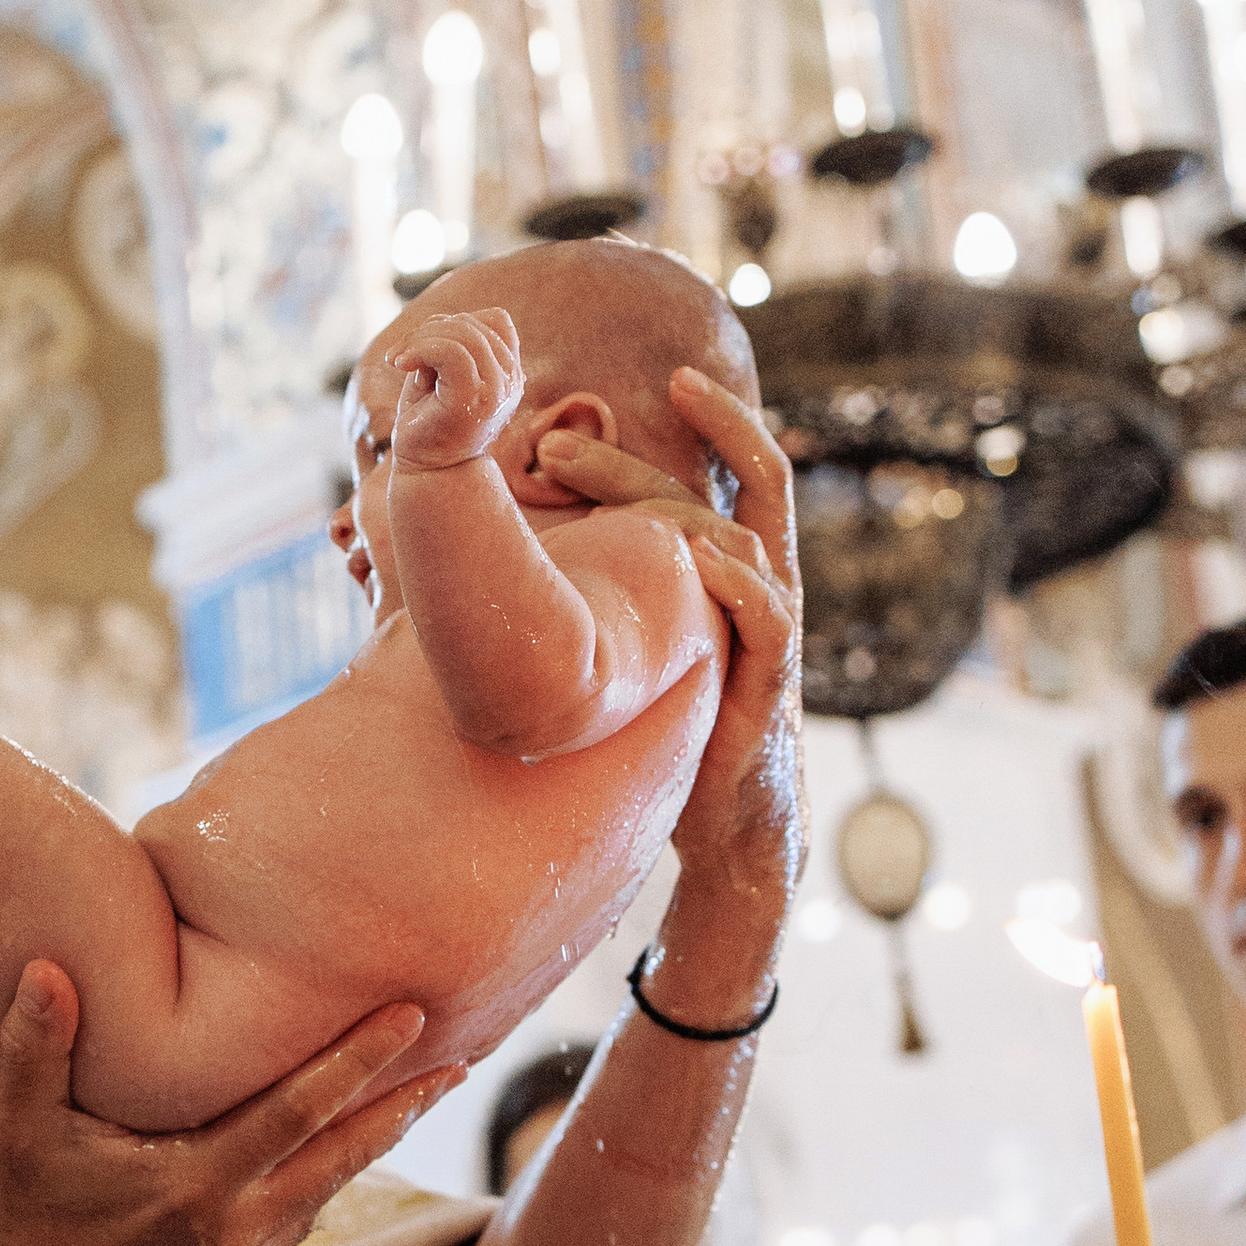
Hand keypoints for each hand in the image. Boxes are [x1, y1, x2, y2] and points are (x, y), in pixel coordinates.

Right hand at [0, 962, 463, 1245]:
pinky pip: (297, 1222)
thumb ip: (35, 1043)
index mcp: (188, 1187)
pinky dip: (328, 1179)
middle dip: (401, 1107)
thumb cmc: (12, 1197)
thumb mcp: (16, 1121)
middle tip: (461, 1059)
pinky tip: (352, 1142)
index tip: (407, 1019)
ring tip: (423, 1092)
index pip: (295, 1114)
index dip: (355, 1063)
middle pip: (340, 1160)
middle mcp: (227, 1232)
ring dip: (373, 1142)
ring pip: (326, 1193)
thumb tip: (45, 963)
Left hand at [392, 307, 524, 469]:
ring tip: (398, 361)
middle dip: (429, 329)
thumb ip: (447, 344)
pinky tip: (399, 365)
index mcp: (508, 374)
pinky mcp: (472, 401)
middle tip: (399, 355)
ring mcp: (495, 392)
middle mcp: (510, 382)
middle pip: (474, 323)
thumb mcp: (439, 375)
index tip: (425, 346)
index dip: (458, 321)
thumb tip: (442, 320)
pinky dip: (419, 348)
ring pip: (462, 334)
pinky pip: (452, 352)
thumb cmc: (428, 424)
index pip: (496, 320)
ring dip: (419, 339)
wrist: (427, 474)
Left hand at [533, 365, 804, 931]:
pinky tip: (701, 558)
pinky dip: (741, 586)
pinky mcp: (769, 682)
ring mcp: (768, 627)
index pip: (694, 478)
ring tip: (635, 482)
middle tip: (582, 434)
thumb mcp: (622, 646)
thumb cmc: (664, 724)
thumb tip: (475, 576)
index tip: (558, 427)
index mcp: (717, 564)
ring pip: (758, 534)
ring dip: (693, 501)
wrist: (719, 817)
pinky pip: (770, 620)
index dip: (642, 445)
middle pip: (749, 476)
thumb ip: (580, 598)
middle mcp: (753, 579)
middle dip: (702, 430)